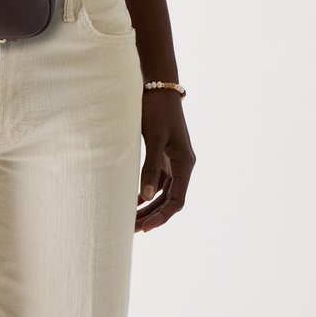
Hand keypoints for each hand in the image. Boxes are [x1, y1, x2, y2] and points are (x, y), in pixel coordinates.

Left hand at [135, 91, 195, 232]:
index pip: (176, 201)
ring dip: (149, 206)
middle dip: (152, 216)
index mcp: (185, 163)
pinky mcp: (164, 155)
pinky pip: (158, 181)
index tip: (145, 228)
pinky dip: (147, 192)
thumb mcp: (153, 138)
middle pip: (170, 200)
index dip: (161, 216)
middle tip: (132, 229)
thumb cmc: (156, 110)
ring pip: (164, 192)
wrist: (158, 86)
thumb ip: (150, 167)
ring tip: (130, 219)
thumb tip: (145, 197)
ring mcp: (174, 160)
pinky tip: (132, 199)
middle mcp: (183, 165)